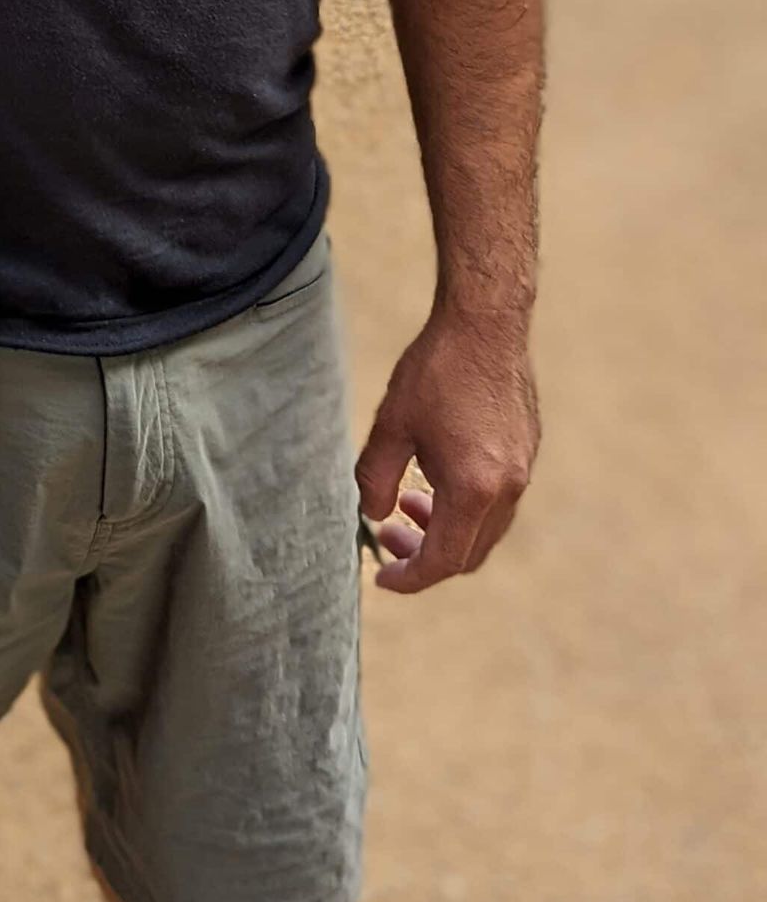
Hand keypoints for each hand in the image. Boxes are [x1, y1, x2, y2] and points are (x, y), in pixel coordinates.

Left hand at [355, 307, 538, 591]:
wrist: (486, 323)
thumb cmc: (435, 371)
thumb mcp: (391, 426)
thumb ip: (376, 479)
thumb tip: (374, 516)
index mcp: (474, 489)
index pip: (443, 560)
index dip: (410, 577)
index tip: (382, 577)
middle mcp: (507, 488)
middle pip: (469, 553)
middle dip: (426, 556)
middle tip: (389, 538)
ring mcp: (523, 471)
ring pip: (486, 528)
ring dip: (447, 528)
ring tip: (409, 501)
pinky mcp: (527, 451)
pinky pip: (498, 500)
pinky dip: (466, 506)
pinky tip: (436, 474)